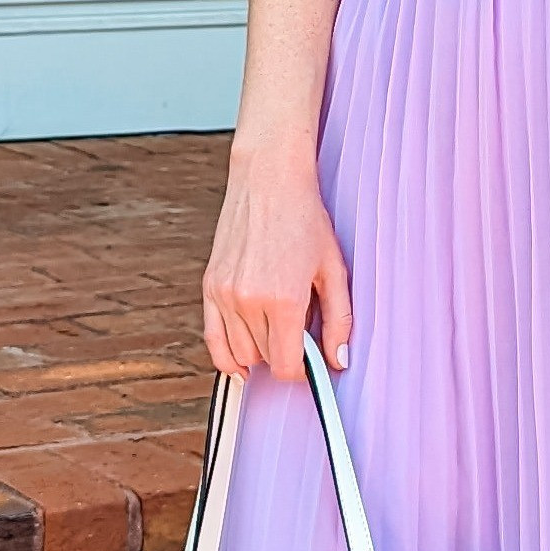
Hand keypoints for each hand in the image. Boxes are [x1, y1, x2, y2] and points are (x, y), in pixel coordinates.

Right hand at [203, 144, 353, 383]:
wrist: (268, 179)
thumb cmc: (304, 219)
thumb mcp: (334, 269)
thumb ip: (339, 320)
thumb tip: (338, 361)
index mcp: (284, 299)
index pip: (286, 366)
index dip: (302, 371)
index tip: (312, 363)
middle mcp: (249, 301)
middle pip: (264, 359)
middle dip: (285, 354)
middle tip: (300, 332)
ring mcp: (225, 294)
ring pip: (240, 353)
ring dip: (260, 350)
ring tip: (277, 326)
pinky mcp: (210, 285)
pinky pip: (212, 338)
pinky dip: (227, 354)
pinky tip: (242, 360)